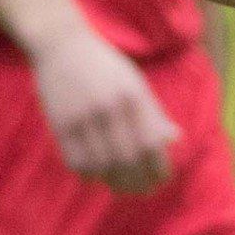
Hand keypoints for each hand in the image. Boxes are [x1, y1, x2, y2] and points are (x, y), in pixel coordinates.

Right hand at [29, 27, 179, 192]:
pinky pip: (76, 161)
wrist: (61, 44)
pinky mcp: (59, 122)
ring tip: (122, 187)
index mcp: (133, 95)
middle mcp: (109, 106)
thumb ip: (154, 112)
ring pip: (101, 165)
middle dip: (138, 181)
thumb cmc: (105, 66)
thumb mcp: (135, 82)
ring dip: (114, 182)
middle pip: (127, 159)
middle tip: (143, 190)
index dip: (158, 167)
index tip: (162, 179)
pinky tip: (97, 177)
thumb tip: (175, 139)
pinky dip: (89, 175)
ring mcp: (82, 115)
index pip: (151, 143)